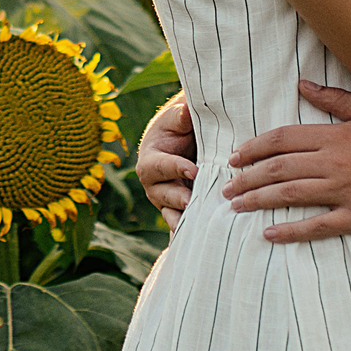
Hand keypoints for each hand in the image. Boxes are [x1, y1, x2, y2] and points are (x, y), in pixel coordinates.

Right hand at [137, 93, 197, 229]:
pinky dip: (188, 231)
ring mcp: (165, 201)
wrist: (181, 143)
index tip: (193, 170)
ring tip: (195, 224)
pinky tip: (200, 239)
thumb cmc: (178, 129)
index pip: (159, 166)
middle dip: (176, 198)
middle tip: (191, 201)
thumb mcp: (178, 119)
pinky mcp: (177, 211)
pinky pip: (180, 224)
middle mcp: (153, 184)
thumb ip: (181, 116)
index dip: (175, 168)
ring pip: (170, 212)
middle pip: (162, 194)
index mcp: (150, 160)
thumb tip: (185, 112)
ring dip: (181, 218)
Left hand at [224, 81, 350, 240]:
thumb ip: (334, 100)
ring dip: (258, 201)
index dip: (254, 148)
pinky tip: (269, 234)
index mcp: (336, 135)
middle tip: (225, 186)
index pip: (282, 139)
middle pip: (278, 168)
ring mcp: (347, 191)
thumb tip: (300, 84)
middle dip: (246, 177)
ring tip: (235, 206)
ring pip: (290, 196)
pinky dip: (290, 231)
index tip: (235, 157)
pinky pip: (317, 226)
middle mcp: (336, 162)